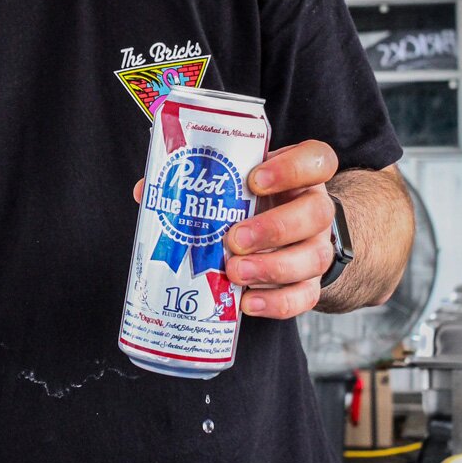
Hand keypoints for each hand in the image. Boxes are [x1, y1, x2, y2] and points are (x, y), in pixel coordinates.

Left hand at [132, 139, 337, 319]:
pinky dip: (276, 302)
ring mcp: (318, 247)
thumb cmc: (250, 202)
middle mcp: (315, 208)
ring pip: (313, 257)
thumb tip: (144, 190)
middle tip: (234, 239)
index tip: (254, 179)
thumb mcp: (232, 182)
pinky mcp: (312, 283)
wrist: (283, 237)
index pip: (317, 160)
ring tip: (235, 272)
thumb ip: (194, 182)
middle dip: (274, 228)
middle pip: (316, 213)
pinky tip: (248, 302)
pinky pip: (305, 296)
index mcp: (299, 174)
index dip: (291, 169)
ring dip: (273, 268)